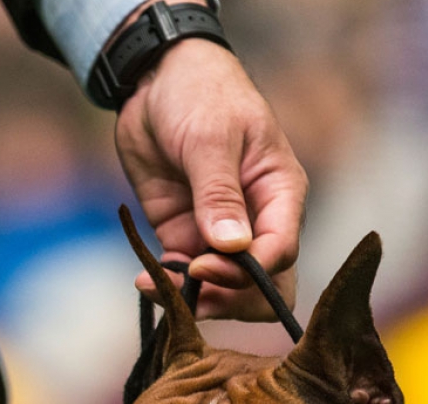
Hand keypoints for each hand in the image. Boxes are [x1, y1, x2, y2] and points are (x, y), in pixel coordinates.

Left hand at [115, 38, 306, 320]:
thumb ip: (220, 194)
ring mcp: (220, 233)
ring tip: (157, 287)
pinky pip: (187, 276)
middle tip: (188, 286)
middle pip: (264, 286)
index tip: (206, 264)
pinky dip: (171, 286)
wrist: (157, 80)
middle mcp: (258, 220)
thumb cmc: (200, 94)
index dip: (249, 271)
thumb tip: (234, 247)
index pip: (282, 252)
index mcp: (280, 193)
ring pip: (226, 290)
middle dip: (230, 297)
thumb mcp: (210, 139)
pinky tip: (145, 281)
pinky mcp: (186, 236)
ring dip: (197, 298)